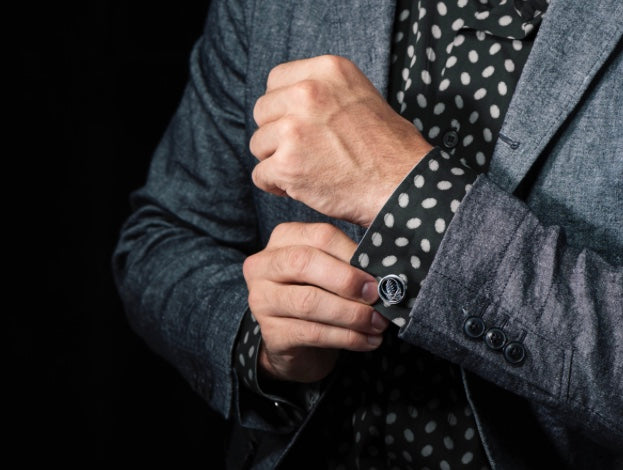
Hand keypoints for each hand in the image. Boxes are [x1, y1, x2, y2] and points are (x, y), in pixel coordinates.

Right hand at [242, 222, 388, 382]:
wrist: (298, 342)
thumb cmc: (320, 294)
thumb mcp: (331, 270)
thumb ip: (350, 262)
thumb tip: (386, 272)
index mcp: (283, 239)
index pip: (320, 236)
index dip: (352, 253)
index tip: (379, 272)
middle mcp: (263, 265)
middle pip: (304, 262)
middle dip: (347, 280)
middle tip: (377, 295)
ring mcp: (262, 300)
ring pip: (308, 302)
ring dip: (352, 314)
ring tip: (378, 322)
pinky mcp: (271, 333)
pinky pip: (312, 333)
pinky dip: (347, 337)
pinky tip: (367, 340)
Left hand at [250, 55, 432, 226]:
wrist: (402, 184)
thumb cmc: (387, 148)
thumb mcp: (359, 95)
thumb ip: (323, 91)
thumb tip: (286, 99)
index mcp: (327, 70)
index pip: (276, 81)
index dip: (283, 107)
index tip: (298, 124)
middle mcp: (307, 93)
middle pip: (263, 111)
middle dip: (277, 134)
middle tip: (304, 151)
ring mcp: (294, 129)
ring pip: (258, 144)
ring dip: (277, 160)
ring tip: (308, 169)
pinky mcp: (287, 164)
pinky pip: (260, 175)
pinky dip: (277, 185)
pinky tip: (302, 186)